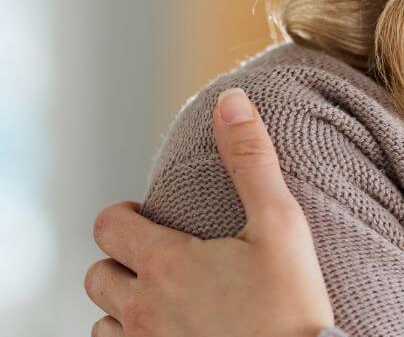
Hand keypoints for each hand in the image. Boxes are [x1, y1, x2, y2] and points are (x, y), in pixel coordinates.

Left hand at [85, 87, 335, 335]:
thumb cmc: (293, 303)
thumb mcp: (281, 224)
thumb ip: (251, 160)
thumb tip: (231, 101)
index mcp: (167, 264)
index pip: (108, 226)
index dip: (124, 215)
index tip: (150, 217)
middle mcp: (143, 309)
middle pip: (98, 274)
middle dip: (123, 259)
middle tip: (161, 256)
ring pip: (103, 318)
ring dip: (124, 303)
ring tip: (164, 295)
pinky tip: (170, 328)